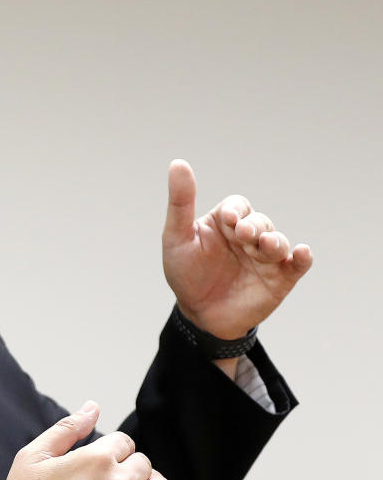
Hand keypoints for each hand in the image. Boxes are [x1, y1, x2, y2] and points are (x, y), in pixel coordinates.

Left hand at [162, 159, 312, 338]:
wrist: (198, 315)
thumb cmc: (185, 273)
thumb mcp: (176, 237)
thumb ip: (180, 203)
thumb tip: (178, 163)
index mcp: (225, 223)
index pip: (238, 206)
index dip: (236, 210)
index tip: (229, 220)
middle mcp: (248, 237)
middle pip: (260, 222)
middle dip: (254, 227)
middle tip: (244, 235)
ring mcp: (265, 258)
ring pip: (278, 242)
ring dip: (274, 242)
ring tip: (265, 247)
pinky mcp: (279, 279)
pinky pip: (297, 265)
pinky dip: (302, 259)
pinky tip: (302, 253)